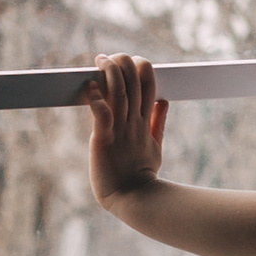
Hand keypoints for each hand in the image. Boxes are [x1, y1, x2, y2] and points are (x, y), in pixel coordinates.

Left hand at [84, 54, 167, 208]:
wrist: (133, 200)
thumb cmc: (141, 175)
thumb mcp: (155, 147)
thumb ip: (158, 123)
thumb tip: (164, 101)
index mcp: (145, 122)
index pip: (149, 85)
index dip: (143, 69)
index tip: (134, 60)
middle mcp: (133, 123)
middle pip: (133, 84)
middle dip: (124, 64)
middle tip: (113, 56)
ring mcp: (120, 131)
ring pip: (118, 93)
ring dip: (110, 74)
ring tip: (102, 59)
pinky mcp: (104, 141)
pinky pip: (101, 116)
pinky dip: (97, 100)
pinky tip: (91, 87)